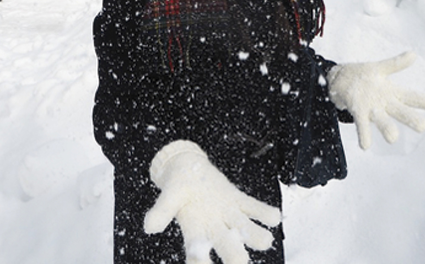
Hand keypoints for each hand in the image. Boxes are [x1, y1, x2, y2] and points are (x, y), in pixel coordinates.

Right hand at [144, 140, 280, 263]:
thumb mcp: (168, 196)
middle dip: (234, 256)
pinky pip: (253, 207)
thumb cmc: (177, 186)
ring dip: (255, 236)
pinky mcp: (237, 200)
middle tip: (240, 262)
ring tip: (265, 240)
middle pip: (226, 245)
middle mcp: (214, 227)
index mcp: (194, 230)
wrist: (188, 169)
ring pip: (244, 229)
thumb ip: (161, 211)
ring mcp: (228, 214)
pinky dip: (264, 212)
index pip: (197, 254)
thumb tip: (149, 227)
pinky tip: (275, 217)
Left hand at [327, 51, 424, 149]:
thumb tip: (413, 54)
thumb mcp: (381, 68)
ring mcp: (372, 110)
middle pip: (400, 112)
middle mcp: (385, 104)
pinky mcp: (358, 112)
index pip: (411, 97)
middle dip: (411, 119)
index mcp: (392, 92)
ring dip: (387, 129)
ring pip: (382, 121)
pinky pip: (362, 125)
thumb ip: (396, 64)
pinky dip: (364, 135)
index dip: (424, 101)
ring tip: (393, 138)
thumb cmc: (365, 76)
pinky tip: (365, 146)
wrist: (342, 81)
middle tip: (422, 127)